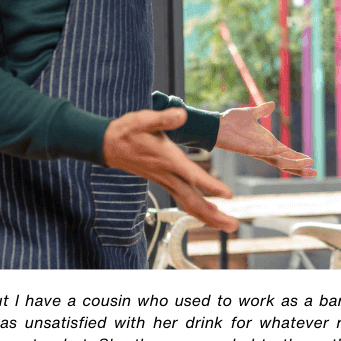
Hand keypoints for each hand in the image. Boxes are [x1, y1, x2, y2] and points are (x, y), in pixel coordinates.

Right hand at [103, 108, 238, 231]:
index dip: (210, 185)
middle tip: (233, 225)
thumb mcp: (144, 119)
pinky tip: (210, 215)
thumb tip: (181, 114)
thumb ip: (164, 118)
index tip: (228, 195)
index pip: (192, 175)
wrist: (107, 145)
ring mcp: (165, 181)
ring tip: (228, 225)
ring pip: (189, 205)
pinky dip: (198, 211)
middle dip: (213, 214)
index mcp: (167, 159)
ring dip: (209, 217)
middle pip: (192, 200)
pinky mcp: (164, 183)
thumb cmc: (127, 131)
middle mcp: (167, 175)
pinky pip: (183, 201)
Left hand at [216, 101, 315, 176]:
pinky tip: (287, 154)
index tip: (311, 161)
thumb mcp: (251, 114)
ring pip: (280, 162)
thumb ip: (262, 111)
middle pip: (286, 163)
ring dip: (294, 163)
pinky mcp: (250, 150)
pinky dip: (277, 154)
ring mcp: (258, 151)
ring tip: (308, 164)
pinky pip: (266, 154)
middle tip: (315, 172)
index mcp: (268, 143)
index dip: (298, 158)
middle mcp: (265, 150)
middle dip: (301, 167)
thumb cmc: (231, 121)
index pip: (287, 154)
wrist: (217, 124)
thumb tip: (272, 104)